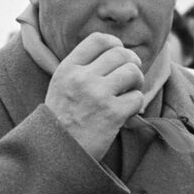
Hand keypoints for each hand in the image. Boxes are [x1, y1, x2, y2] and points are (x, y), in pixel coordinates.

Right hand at [44, 32, 143, 159]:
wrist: (56, 153)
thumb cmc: (61, 120)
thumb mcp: (60, 86)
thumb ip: (80, 68)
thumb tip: (114, 51)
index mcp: (67, 69)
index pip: (99, 39)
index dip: (115, 44)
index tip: (118, 56)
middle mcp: (81, 78)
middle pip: (121, 53)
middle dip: (132, 63)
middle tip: (130, 77)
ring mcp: (97, 95)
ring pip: (133, 72)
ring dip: (137, 83)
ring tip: (129, 93)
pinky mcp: (112, 114)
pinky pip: (137, 98)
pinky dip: (136, 105)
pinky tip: (126, 113)